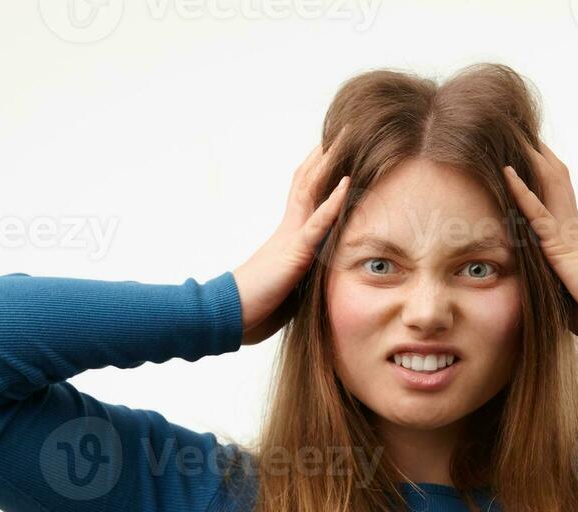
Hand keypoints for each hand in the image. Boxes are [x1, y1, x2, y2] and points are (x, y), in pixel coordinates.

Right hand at [233, 127, 351, 345]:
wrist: (230, 314)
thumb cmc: (257, 303)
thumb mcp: (289, 282)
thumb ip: (304, 269)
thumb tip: (318, 270)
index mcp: (290, 234)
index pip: (306, 192)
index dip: (319, 170)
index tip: (334, 149)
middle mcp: (290, 227)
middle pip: (308, 180)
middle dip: (325, 155)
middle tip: (342, 130)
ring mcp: (292, 237)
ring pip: (311, 190)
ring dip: (329, 164)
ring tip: (344, 139)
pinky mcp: (296, 253)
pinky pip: (317, 224)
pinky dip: (333, 203)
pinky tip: (347, 183)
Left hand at [502, 138, 577, 349]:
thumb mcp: (566, 288)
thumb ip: (550, 275)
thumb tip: (532, 276)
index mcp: (569, 234)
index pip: (552, 191)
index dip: (538, 169)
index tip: (521, 148)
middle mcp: (569, 224)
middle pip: (551, 177)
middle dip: (533, 153)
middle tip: (515, 125)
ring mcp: (565, 232)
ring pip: (545, 183)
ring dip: (527, 158)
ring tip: (510, 131)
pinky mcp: (561, 246)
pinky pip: (537, 213)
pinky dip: (521, 192)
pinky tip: (506, 172)